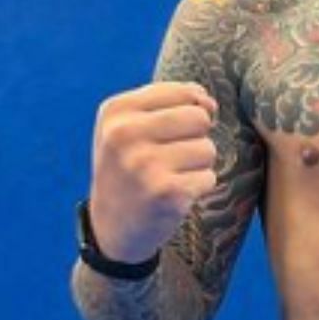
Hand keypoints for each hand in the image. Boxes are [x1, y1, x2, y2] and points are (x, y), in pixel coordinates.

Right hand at [88, 82, 218, 263]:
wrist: (110, 226)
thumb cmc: (127, 167)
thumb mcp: (127, 126)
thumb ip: (167, 102)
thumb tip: (208, 102)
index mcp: (115, 111)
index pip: (181, 93)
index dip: (190, 110)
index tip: (171, 132)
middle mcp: (124, 134)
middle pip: (199, 118)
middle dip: (195, 137)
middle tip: (170, 157)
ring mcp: (144, 164)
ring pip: (207, 149)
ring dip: (197, 165)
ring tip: (170, 176)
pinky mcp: (166, 193)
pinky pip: (208, 177)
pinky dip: (197, 187)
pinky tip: (173, 195)